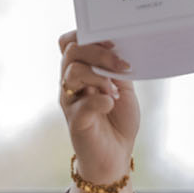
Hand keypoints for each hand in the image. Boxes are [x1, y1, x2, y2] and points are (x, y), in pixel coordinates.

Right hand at [57, 30, 139, 183]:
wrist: (115, 155)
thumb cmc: (118, 121)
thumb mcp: (124, 89)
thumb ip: (118, 69)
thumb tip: (120, 48)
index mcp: (80, 72)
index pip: (70, 43)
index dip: (86, 37)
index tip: (112, 42)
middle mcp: (70, 83)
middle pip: (71, 51)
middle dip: (99, 53)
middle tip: (121, 65)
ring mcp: (70, 101)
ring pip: (73, 72)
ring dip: (99, 76)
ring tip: (114, 91)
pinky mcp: (75, 121)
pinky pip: (81, 103)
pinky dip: (99, 100)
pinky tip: (110, 103)